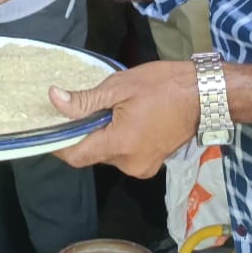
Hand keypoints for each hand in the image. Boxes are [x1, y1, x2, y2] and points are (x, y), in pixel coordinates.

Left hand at [47, 60, 199, 177]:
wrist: (204, 95)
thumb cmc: (162, 85)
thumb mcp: (119, 86)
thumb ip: (85, 100)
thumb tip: (54, 99)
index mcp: (120, 145)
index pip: (76, 155)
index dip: (57, 143)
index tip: (47, 127)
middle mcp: (129, 164)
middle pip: (91, 154)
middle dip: (83, 133)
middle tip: (81, 107)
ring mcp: (142, 167)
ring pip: (107, 154)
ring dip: (101, 135)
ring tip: (108, 109)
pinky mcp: (152, 163)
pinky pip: (123, 154)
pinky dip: (117, 139)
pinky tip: (123, 118)